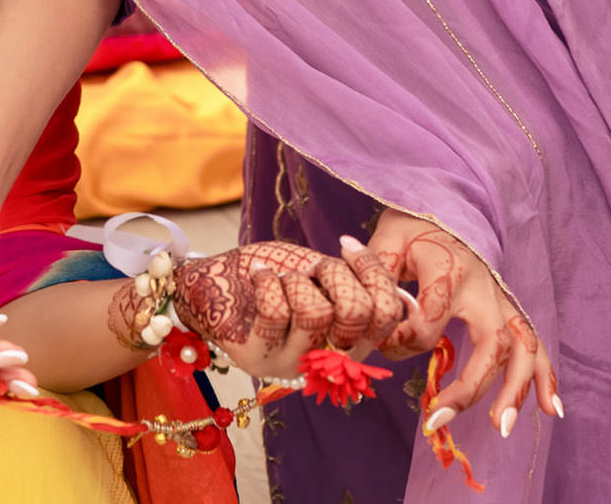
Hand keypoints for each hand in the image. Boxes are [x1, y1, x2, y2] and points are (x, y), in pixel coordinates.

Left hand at [174, 239, 406, 376]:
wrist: (211, 283)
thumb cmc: (271, 274)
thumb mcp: (318, 273)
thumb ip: (353, 282)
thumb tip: (399, 291)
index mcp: (350, 339)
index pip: (387, 314)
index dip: (373, 272)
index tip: (344, 245)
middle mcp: (326, 360)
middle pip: (357, 313)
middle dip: (332, 274)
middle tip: (309, 267)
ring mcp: (291, 365)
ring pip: (316, 313)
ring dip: (295, 280)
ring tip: (279, 278)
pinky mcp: (257, 360)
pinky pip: (275, 314)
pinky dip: (267, 282)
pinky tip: (259, 275)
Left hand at [366, 211, 557, 439]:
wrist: (446, 204)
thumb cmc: (413, 224)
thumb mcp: (389, 236)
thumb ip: (375, 266)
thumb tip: (356, 290)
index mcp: (449, 271)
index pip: (431, 321)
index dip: (404, 341)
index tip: (382, 345)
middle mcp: (483, 288)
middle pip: (492, 342)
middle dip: (471, 387)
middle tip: (439, 417)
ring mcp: (501, 300)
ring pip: (522, 348)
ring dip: (516, 390)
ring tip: (500, 428)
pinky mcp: (508, 308)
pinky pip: (534, 343)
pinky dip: (545, 376)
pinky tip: (549, 410)